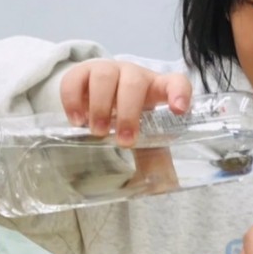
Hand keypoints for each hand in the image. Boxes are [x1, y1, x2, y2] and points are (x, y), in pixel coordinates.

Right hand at [60, 60, 191, 144]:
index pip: (175, 82)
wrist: (101, 96)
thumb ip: (154, 154)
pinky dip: (73, 100)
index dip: (179, 93)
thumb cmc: (131, 116)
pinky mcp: (81, 72)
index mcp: (157, 87)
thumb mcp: (145, 133)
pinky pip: (73, 79)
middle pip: (134, 82)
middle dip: (128, 113)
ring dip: (100, 106)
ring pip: (104, 76)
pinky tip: (76, 121)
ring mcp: (106, 69)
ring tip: (97, 132)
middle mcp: (133, 74)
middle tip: (124, 141)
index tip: (178, 110)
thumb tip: (163, 184)